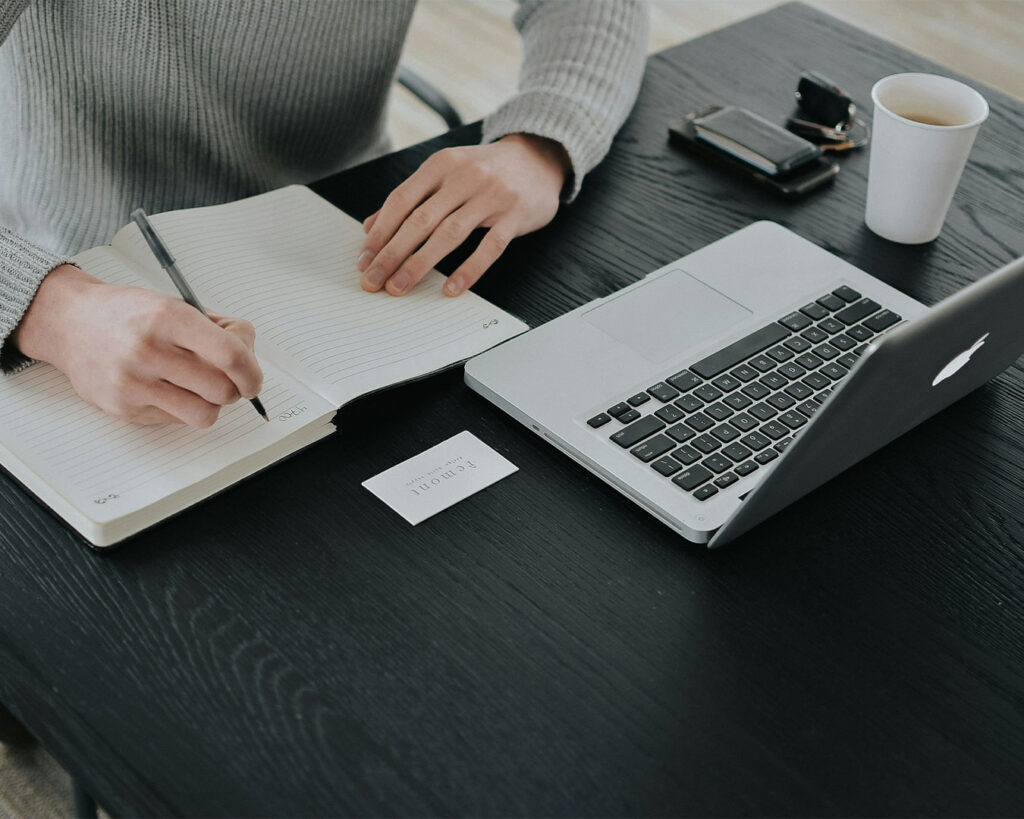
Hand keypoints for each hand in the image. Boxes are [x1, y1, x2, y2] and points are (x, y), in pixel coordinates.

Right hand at [13, 264, 262, 426]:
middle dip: (235, 388)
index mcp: (168, 317)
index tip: (254, 379)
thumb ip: (219, 329)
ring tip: (200, 387)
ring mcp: (133, 383)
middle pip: (222, 390)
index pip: (230, 355)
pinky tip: (170, 389)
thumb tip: (249, 357)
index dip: (252, 372)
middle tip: (228, 380)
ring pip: (204, 414)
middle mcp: (149, 350)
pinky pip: (176, 421)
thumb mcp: (177, 304)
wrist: (70, 322)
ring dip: (211, 404)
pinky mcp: (124, 408)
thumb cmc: (130, 313)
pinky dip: (183, 408)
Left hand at [358, 133, 569, 296]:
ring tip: (399, 287)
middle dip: (391, 254)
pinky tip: (451, 289)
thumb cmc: (485, 171)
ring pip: (449, 234)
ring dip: (419, 264)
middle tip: (373, 280)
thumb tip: (371, 227)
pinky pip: (490, 247)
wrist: (538, 157)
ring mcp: (492, 196)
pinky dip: (469, 270)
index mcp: (441, 165)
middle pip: (420, 220)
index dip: (380, 232)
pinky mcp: (515, 215)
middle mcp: (464, 177)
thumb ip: (411, 197)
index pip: (401, 200)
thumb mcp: (446, 173)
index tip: (364, 260)